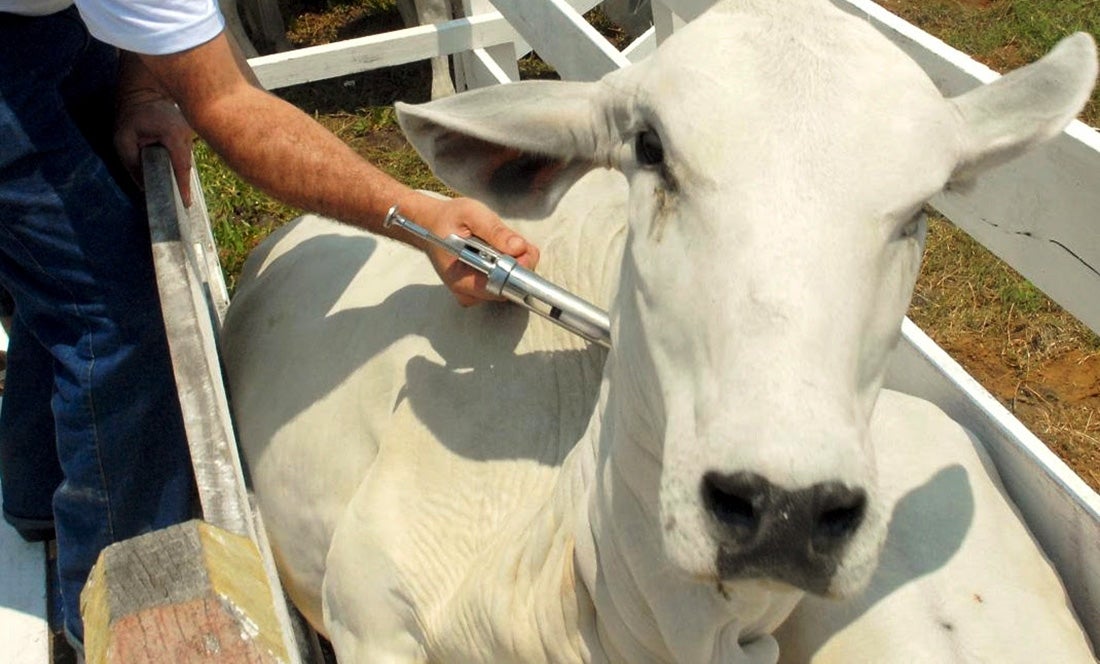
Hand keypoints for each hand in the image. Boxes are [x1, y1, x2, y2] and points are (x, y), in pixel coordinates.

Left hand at [114, 92, 196, 205]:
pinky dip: (179, 162)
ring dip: (179, 172)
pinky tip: (172, 170)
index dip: (183, 186)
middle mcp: (187, 134)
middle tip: (180, 203)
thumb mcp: (122, 139)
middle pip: (185, 165)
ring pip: (186, 159)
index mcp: (172, 135)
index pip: (181, 166)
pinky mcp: (189, 133)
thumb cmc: (131, 113)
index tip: (186, 203)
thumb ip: (131, 164)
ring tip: (176, 190)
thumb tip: (143, 188)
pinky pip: (184, 152)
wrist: (143, 88)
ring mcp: (190, 133)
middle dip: (181, 182)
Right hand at [401, 195, 540, 305]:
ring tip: (496, 243)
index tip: (521, 249)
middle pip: (508, 288)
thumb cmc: (447, 219)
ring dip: (512, 262)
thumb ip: (495, 230)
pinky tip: (497, 250)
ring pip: (510, 284)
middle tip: (508, 240)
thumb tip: (518, 247)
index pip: (500, 287)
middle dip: (516, 263)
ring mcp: (474, 293)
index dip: (517, 269)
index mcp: (461, 279)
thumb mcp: (471, 214)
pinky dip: (508, 264)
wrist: (431, 224)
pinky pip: (505, 281)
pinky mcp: (481, 289)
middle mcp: (467, 292)